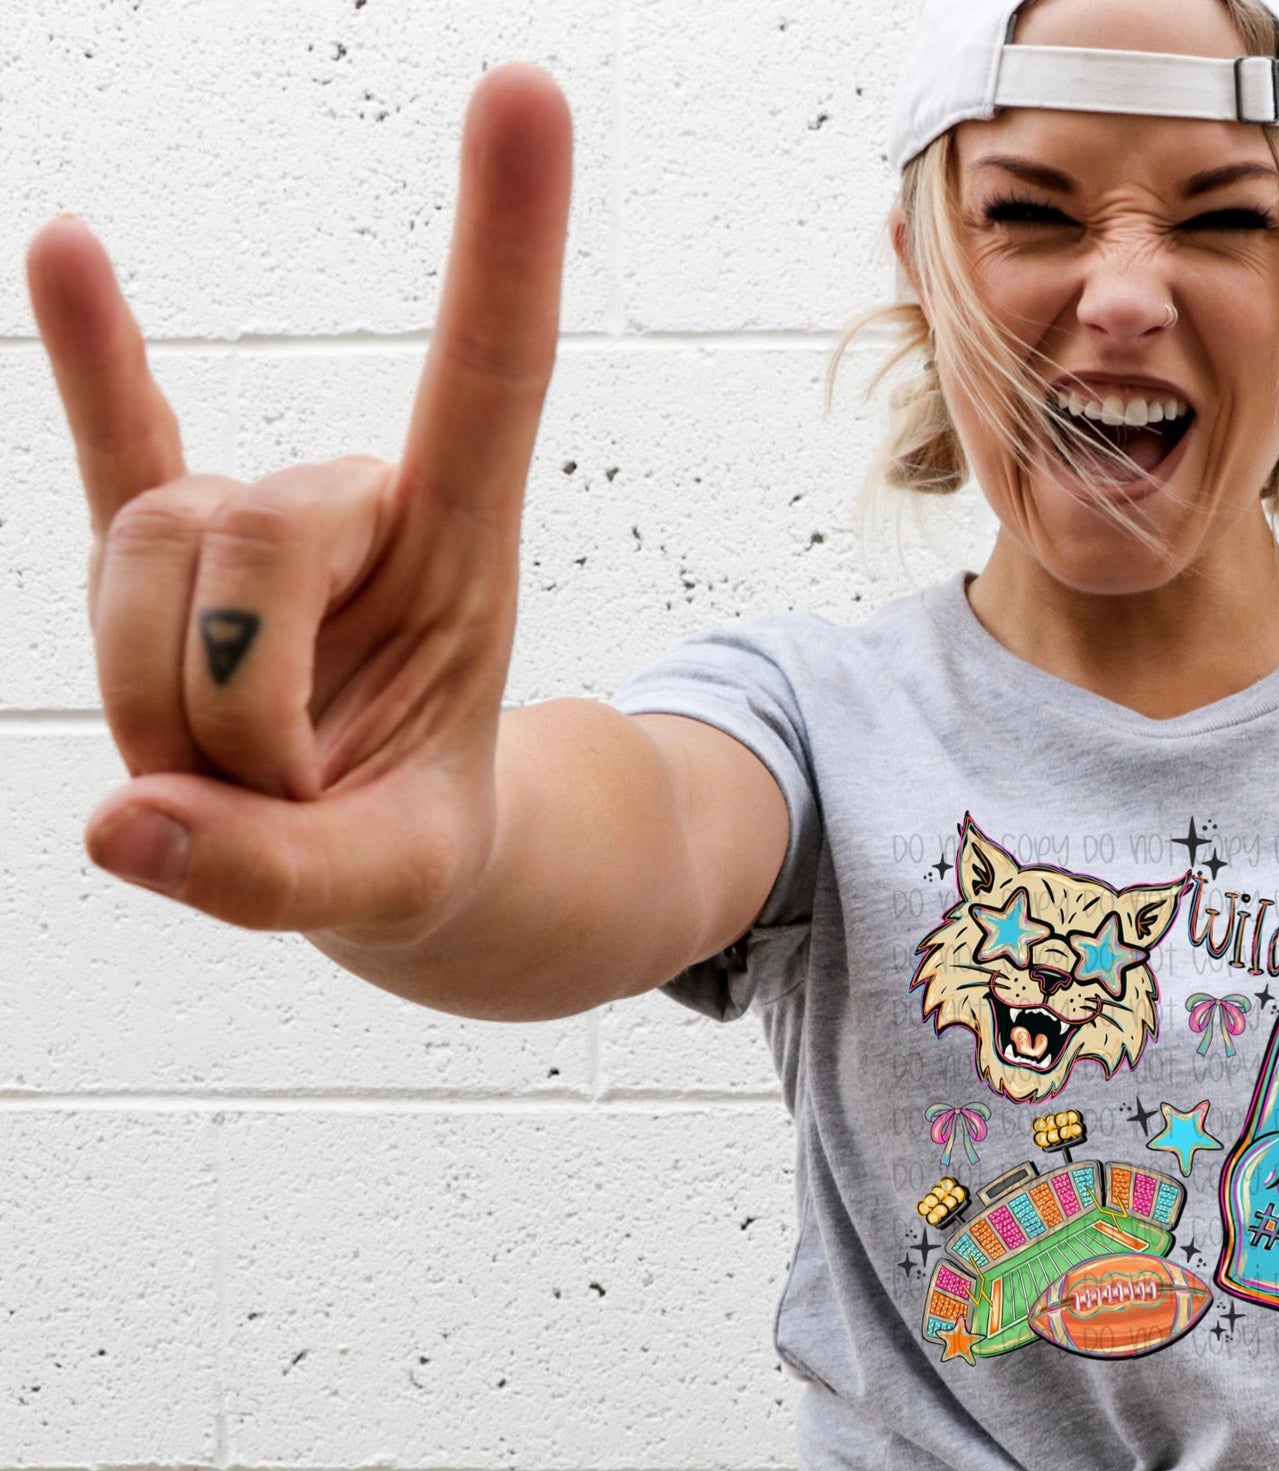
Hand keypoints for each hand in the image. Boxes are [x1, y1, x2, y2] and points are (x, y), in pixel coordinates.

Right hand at [26, 63, 571, 944]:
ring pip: (145, 561)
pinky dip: (95, 364)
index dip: (505, 241)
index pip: (492, 374)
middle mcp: (360, 505)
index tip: (523, 87)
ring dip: (160, 705)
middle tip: (283, 793)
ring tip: (234, 772)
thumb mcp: (391, 889)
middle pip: (244, 541)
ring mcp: (256, 520)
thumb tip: (129, 824)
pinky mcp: (166, 546)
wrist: (378, 850)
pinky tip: (70, 246)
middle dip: (236, 705)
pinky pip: (113, 448)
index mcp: (465, 552)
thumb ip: (281, 878)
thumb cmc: (413, 846)